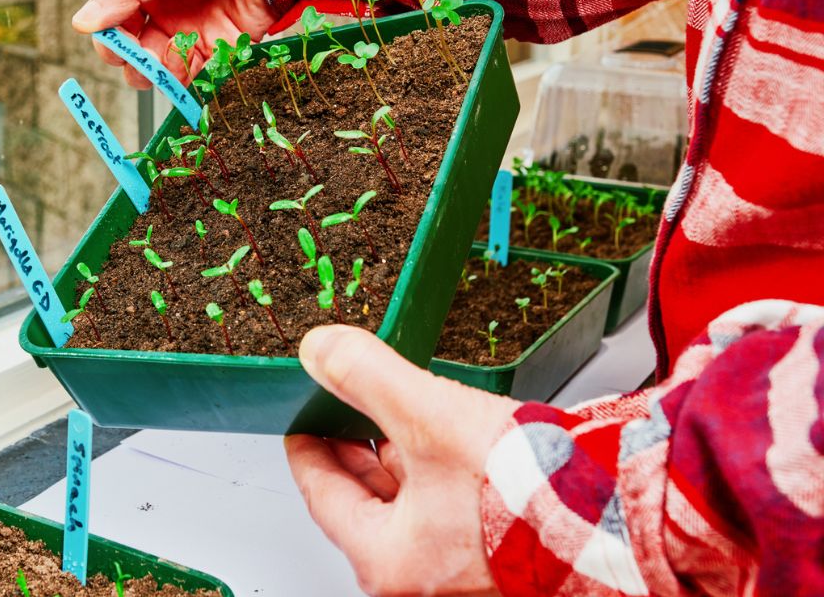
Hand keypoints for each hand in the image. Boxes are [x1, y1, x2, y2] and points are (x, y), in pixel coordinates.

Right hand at [71, 0, 276, 88]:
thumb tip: (82, 23)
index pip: (115, 30)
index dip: (113, 44)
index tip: (119, 49)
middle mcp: (168, 17)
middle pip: (140, 58)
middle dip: (141, 67)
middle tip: (150, 62)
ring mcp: (197, 33)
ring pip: (171, 72)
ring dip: (169, 75)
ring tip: (179, 59)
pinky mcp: (227, 46)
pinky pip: (207, 74)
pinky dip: (200, 80)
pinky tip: (201, 71)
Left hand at [287, 325, 518, 596]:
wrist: (623, 522)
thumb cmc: (531, 495)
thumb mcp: (429, 415)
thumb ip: (368, 378)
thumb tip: (320, 352)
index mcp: (390, 563)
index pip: (325, 498)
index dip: (310, 451)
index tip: (303, 425)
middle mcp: (423, 581)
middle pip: (369, 506)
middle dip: (359, 452)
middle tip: (345, 413)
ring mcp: (464, 577)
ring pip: (415, 509)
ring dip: (406, 463)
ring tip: (401, 416)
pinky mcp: (502, 564)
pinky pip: (453, 514)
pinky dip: (444, 477)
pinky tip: (456, 444)